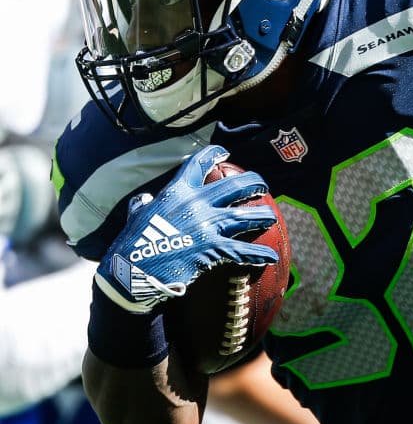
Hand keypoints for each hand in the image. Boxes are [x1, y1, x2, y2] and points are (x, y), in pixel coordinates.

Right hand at [94, 145, 278, 313]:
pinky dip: (258, 254)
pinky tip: (270, 257)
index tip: (225, 152)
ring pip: (244, 216)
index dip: (214, 154)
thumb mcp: (136, 216)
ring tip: (271, 218)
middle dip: (254, 184)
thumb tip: (144, 200)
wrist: (131, 271)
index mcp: (177, 191)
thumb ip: (143, 205)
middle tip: (263, 187)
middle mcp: (195, 203)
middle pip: (234, 186)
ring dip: (262, 216)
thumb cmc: (131, 244)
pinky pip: (242, 250)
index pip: (198, 164)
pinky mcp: (212, 249)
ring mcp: (206, 225)